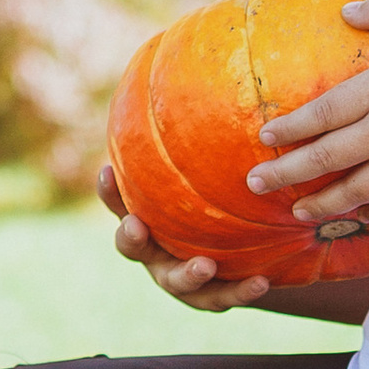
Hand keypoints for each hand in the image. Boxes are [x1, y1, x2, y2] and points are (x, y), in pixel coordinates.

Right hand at [97, 160, 275, 311]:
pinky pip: (222, 297)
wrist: (244, 252)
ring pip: (175, 281)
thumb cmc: (215, 201)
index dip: (110, 190)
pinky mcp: (210, 297)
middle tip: (136, 227)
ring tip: (204, 264)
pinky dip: (239, 290)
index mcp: (147, 217)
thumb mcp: (206, 173)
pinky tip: (260, 281)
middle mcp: (156, 249)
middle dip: (131, 238)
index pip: (119, 202)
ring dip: (187, 273)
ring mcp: (179, 277)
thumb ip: (196, 143)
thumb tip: (190, 71)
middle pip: (132, 247)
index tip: (107, 170)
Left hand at [245, 0, 368, 227]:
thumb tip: (346, 10)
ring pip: (353, 192)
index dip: (289, 128)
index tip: (264, 137)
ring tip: (296, 210)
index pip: (321, 114)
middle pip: (325, 158)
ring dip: (320, 203)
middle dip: (285, 172)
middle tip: (254, 183)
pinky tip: (357, 217)